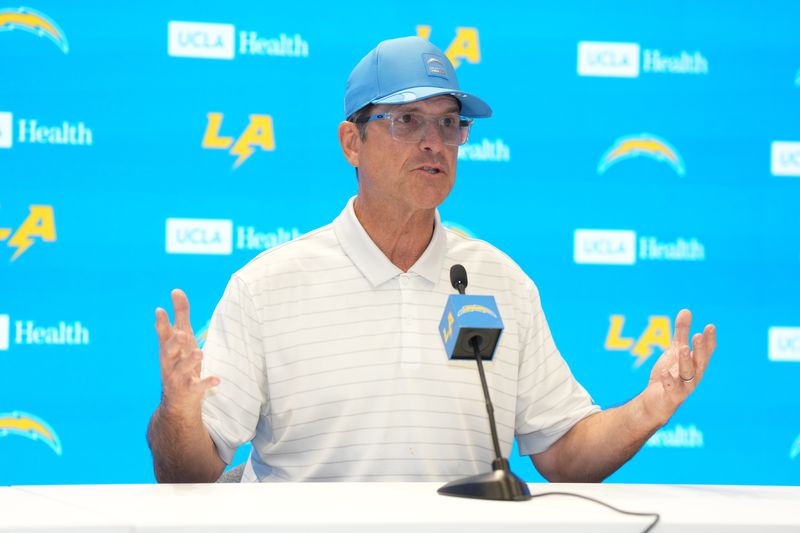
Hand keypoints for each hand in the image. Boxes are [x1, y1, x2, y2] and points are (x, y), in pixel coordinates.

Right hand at [155, 289, 218, 412]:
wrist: (177, 399)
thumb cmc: (179, 360)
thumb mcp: (181, 337)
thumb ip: (180, 315)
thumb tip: (176, 290)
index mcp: (168, 348)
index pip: (163, 334)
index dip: (161, 323)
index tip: (160, 310)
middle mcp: (169, 362)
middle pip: (169, 351)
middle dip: (174, 342)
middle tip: (182, 334)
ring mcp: (178, 377)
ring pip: (182, 368)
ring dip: (190, 360)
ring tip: (199, 353)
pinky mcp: (189, 390)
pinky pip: (197, 387)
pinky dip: (206, 383)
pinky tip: (217, 379)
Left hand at [642, 309, 716, 424]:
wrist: (655, 401)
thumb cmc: (669, 375)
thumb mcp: (674, 351)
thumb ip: (681, 333)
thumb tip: (686, 310)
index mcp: (695, 364)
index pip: (706, 352)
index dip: (709, 340)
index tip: (710, 326)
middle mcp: (693, 375)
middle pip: (700, 362)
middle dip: (700, 349)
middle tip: (698, 335)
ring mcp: (683, 387)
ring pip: (687, 374)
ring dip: (685, 361)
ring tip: (682, 348)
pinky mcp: (671, 395)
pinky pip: (671, 388)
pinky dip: (669, 380)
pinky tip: (664, 371)